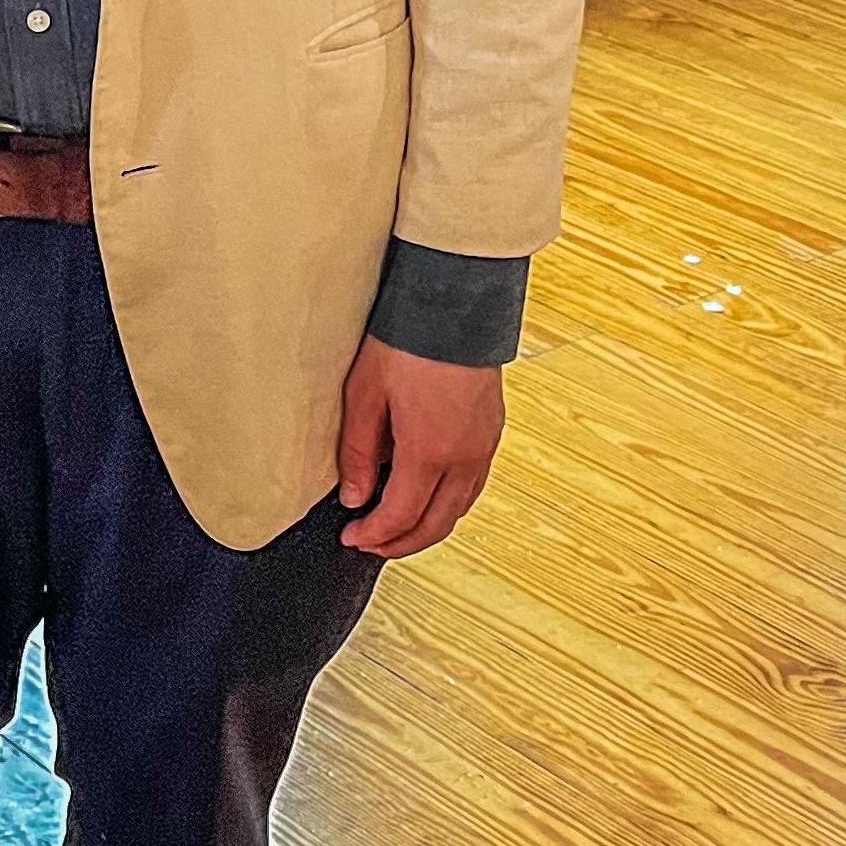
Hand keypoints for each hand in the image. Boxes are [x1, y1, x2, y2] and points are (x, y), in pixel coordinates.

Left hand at [333, 335, 503, 557]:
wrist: (452, 302)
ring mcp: (484, 446)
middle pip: (436, 524)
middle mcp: (465, 457)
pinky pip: (473, 485)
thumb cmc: (406, 340)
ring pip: (459, 509)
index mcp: (429, 452)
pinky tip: (429, 495)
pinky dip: (449, 503)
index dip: (374, 535)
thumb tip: (355, 497)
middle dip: (400, 543)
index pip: (402, 516)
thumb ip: (359, 452)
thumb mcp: (365, 394)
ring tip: (396, 525)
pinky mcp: (492, 432)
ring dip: (427, 526)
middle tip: (371, 543)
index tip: (352, 537)